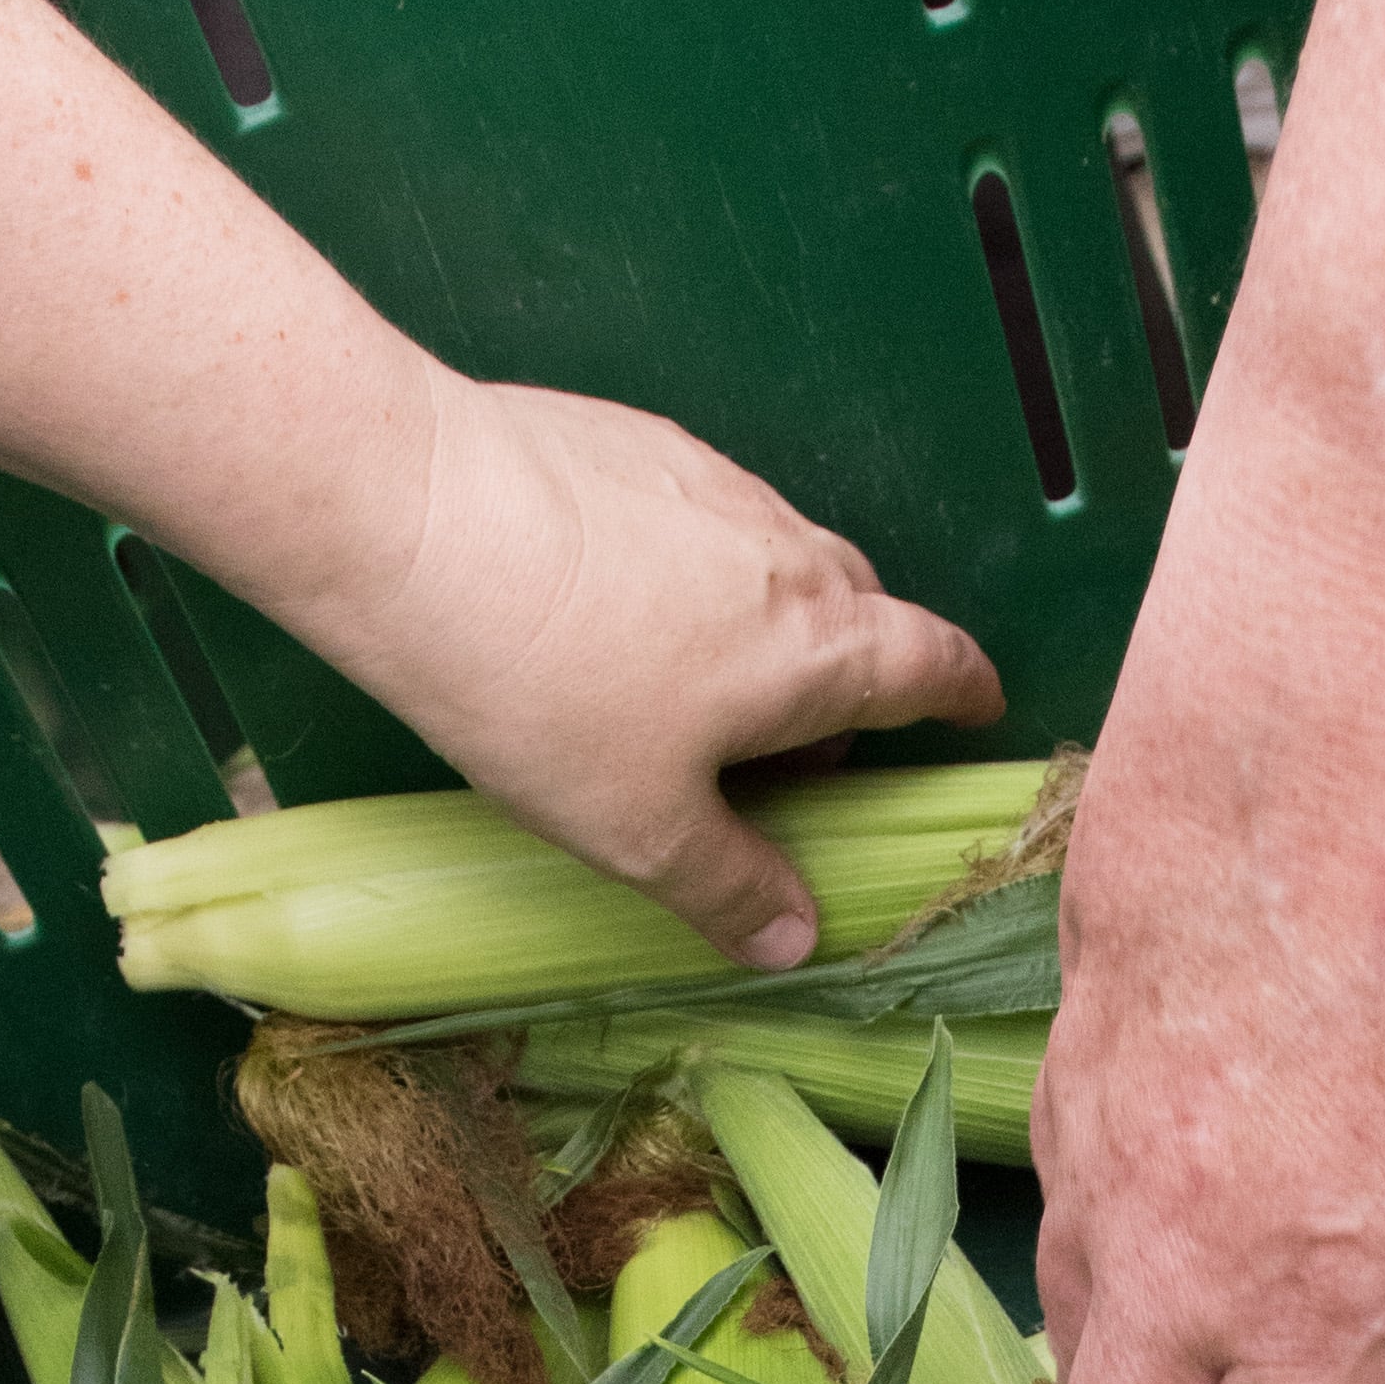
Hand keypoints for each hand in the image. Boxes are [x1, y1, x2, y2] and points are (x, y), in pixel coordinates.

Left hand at [348, 372, 998, 964]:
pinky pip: (696, 517)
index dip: (963, 693)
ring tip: (688, 684)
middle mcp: (789, 550)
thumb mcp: (639, 828)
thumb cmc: (541, 686)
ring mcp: (712, 484)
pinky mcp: (634, 445)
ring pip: (777, 559)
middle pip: (861, 611)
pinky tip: (609, 608)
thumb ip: (730, 886)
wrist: (410, 516)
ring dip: (764, 620)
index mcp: (819, 646)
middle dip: (850, 676)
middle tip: (794, 746)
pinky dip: (687, 567)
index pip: (934, 665)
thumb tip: (795, 939)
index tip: (974, 709)